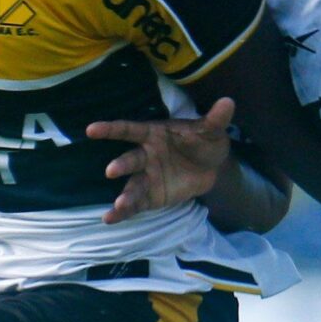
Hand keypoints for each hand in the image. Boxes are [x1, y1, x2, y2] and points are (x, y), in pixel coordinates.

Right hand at [89, 96, 237, 223]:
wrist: (211, 165)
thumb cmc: (203, 141)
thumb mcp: (211, 130)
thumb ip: (216, 119)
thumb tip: (228, 102)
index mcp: (152, 134)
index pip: (129, 130)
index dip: (111, 129)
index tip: (92, 130)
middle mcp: (144, 155)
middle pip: (130, 160)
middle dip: (121, 165)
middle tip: (110, 171)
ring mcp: (146, 177)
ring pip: (132, 186)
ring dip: (124, 195)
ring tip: (118, 205)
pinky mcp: (150, 196)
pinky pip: (135, 204)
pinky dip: (122, 212)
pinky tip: (109, 219)